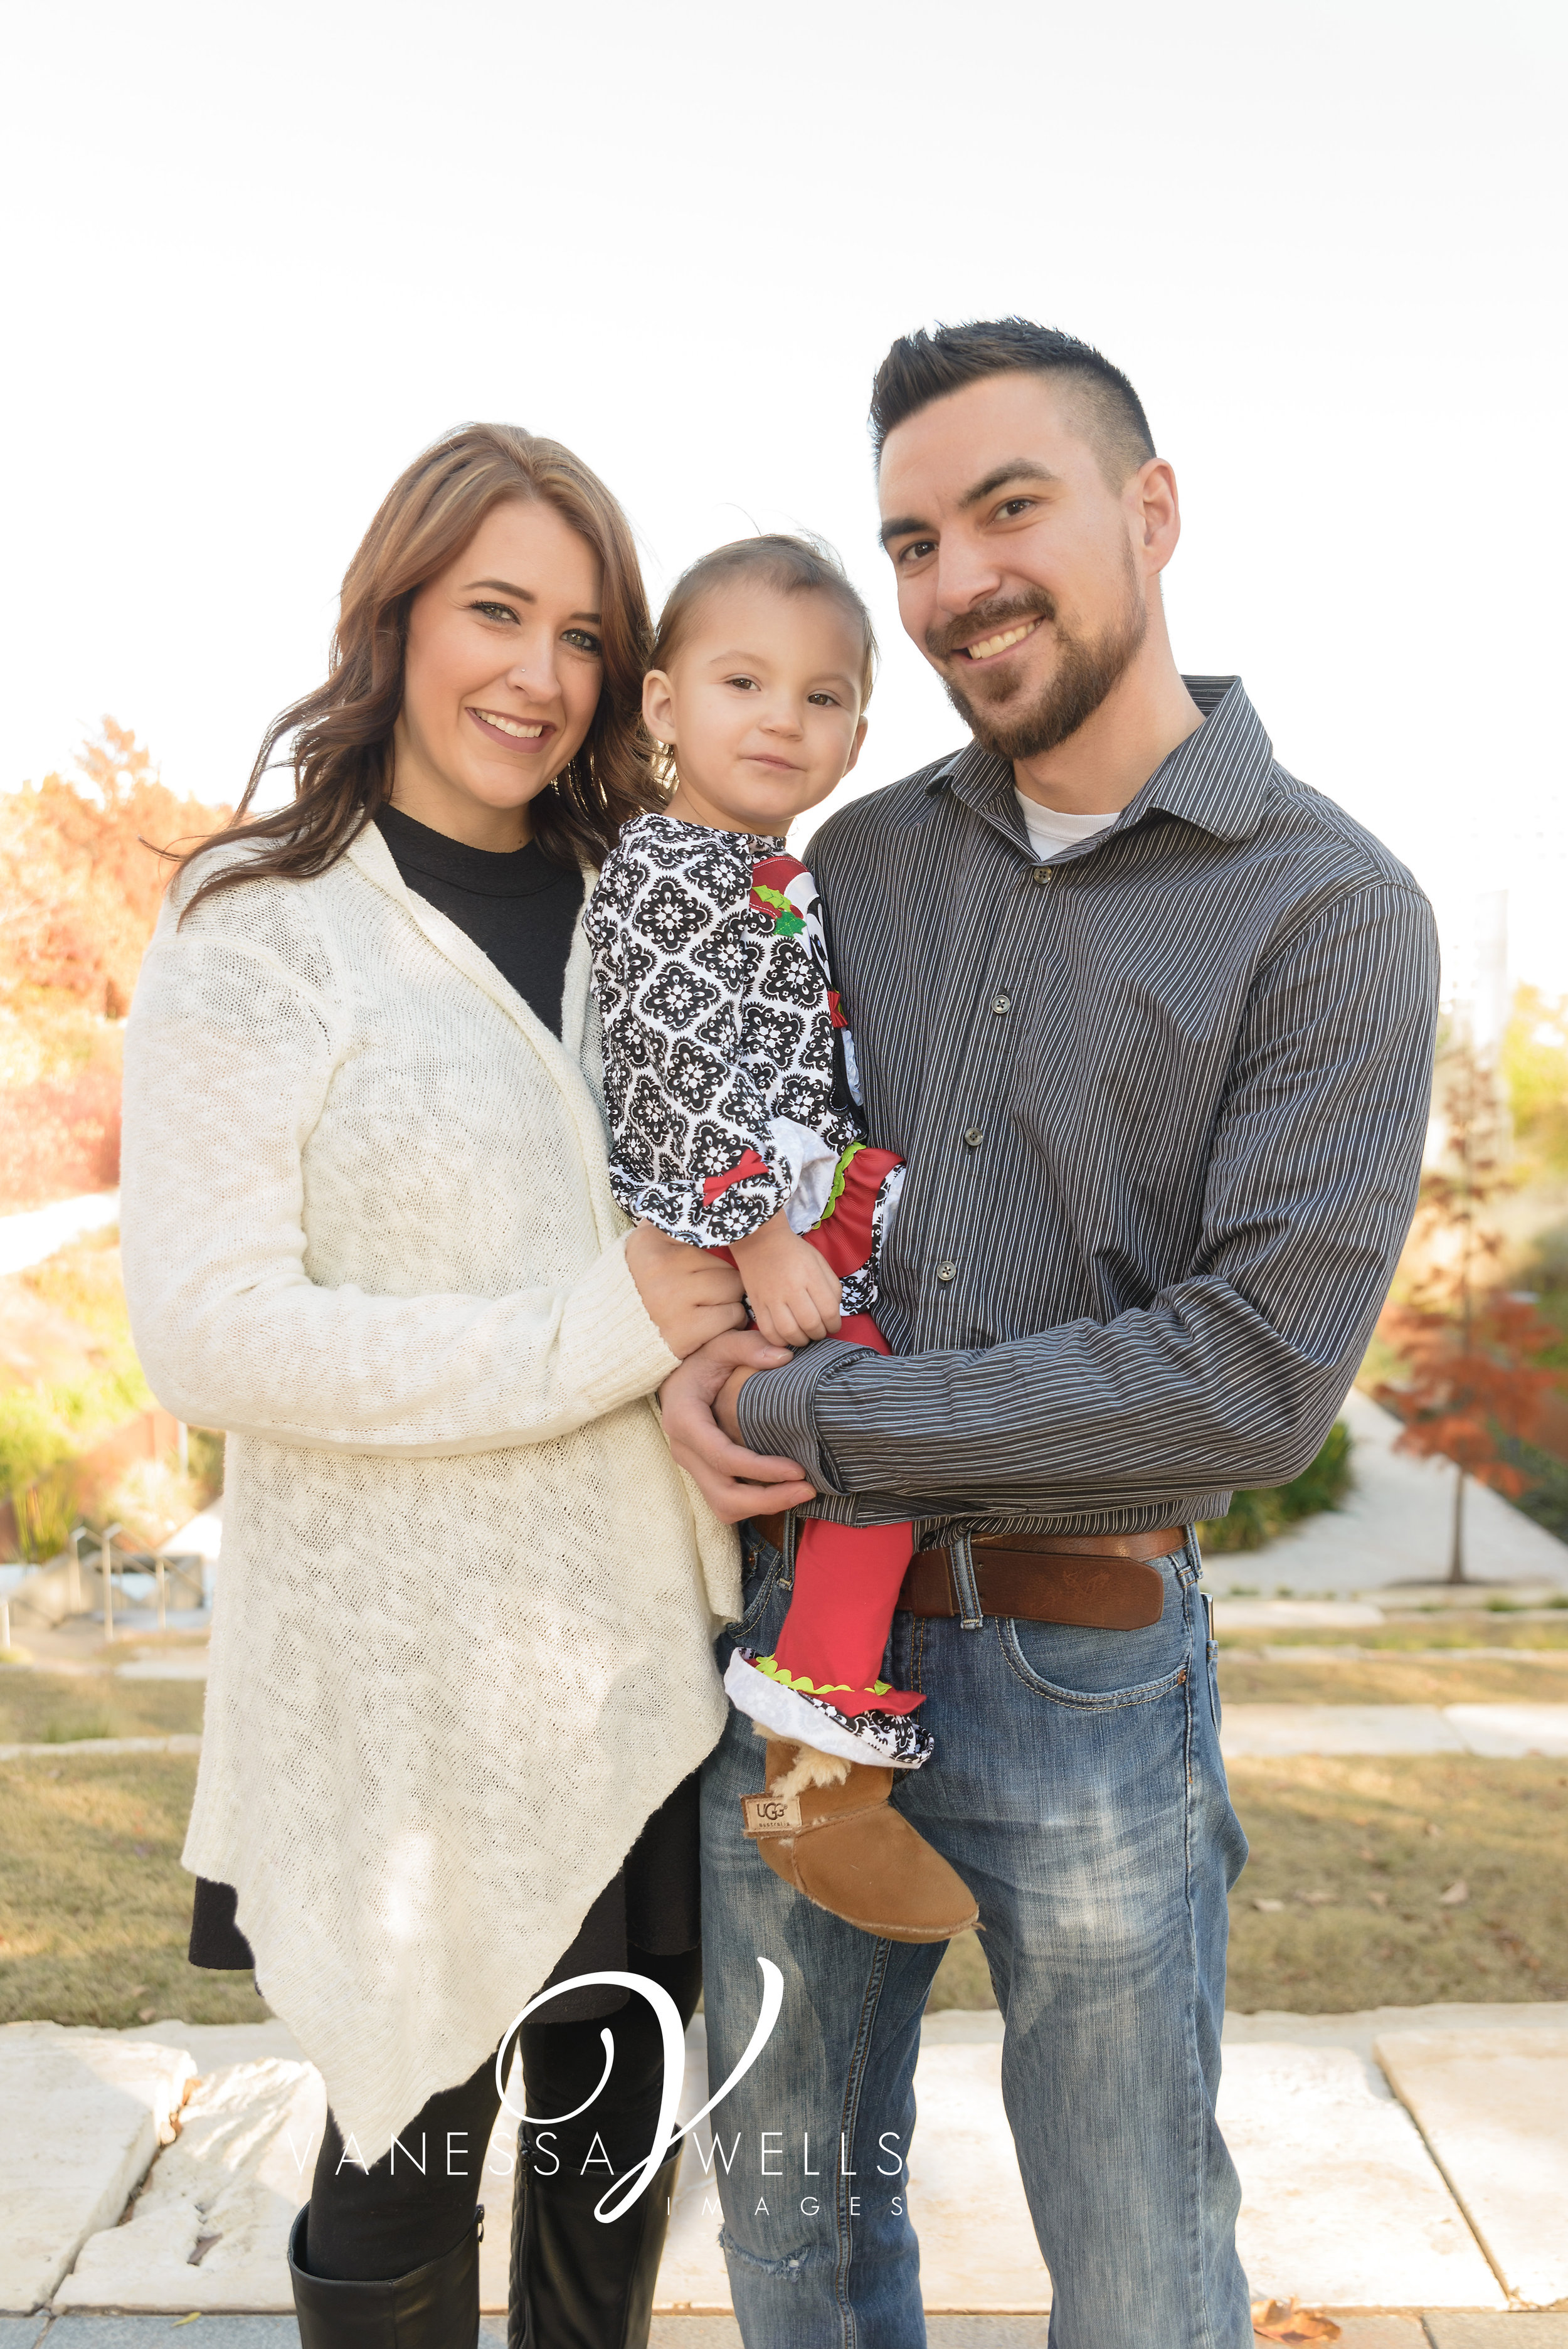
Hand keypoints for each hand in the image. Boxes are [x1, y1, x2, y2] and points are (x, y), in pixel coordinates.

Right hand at [626, 1222, 746, 1357]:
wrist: (613, 1333)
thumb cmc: (643, 1285)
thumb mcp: (649, 1244)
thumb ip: (673, 1220)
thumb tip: (707, 1195)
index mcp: (650, 1242)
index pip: (710, 1235)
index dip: (715, 1251)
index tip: (704, 1263)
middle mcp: (659, 1269)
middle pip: (729, 1266)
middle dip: (724, 1280)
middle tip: (703, 1291)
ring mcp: (670, 1303)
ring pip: (735, 1291)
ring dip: (729, 1302)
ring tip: (705, 1307)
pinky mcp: (682, 1334)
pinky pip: (731, 1318)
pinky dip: (726, 1324)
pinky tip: (706, 1325)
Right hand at [659, 1328, 816, 1523]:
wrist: (676, 1376)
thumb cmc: (701, 1360)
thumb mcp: (721, 1343)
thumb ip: (749, 1346)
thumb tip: (783, 1358)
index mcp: (685, 1421)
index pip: (723, 1457)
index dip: (762, 1469)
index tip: (798, 1469)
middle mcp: (684, 1450)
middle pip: (723, 1494)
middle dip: (768, 1499)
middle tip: (808, 1489)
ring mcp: (692, 1465)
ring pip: (723, 1506)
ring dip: (762, 1507)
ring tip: (800, 1493)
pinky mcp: (702, 1473)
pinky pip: (726, 1501)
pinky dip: (755, 1503)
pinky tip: (783, 1490)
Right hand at [728, 1212, 841, 1347]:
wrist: (761, 1241)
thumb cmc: (795, 1252)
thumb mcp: (820, 1262)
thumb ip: (832, 1287)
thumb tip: (833, 1313)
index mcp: (810, 1275)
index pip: (828, 1310)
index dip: (834, 1324)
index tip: (833, 1325)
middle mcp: (791, 1288)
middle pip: (811, 1324)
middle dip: (819, 1334)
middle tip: (819, 1331)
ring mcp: (771, 1297)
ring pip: (790, 1332)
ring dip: (802, 1341)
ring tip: (805, 1336)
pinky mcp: (756, 1304)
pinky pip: (768, 1332)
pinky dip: (780, 1340)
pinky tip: (787, 1336)